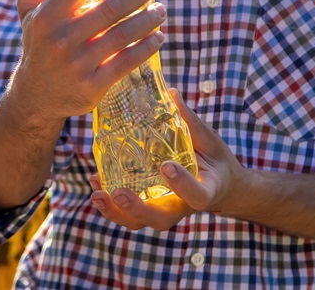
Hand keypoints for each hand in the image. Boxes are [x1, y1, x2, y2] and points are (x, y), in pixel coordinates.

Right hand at [10, 0, 166, 123]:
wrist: (35, 96)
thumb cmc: (39, 45)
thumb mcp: (27, 12)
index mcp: (47, 16)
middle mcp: (61, 39)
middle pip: (109, 8)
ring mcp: (78, 64)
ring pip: (122, 35)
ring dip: (148, 19)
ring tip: (161, 10)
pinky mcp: (92, 86)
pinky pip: (126, 63)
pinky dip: (146, 48)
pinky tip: (158, 37)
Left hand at [90, 89, 248, 229]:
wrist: (219, 185)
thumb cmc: (214, 160)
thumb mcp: (209, 140)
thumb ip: (189, 121)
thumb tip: (171, 93)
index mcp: (205, 191)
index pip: (196, 195)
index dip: (182, 184)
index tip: (167, 166)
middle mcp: (182, 206)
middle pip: (159, 219)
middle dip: (136, 209)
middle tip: (119, 193)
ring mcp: (164, 210)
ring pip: (139, 222)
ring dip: (115, 212)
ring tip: (98, 193)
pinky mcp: (149, 207)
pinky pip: (127, 213)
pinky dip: (110, 204)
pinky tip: (96, 182)